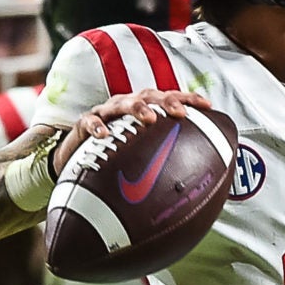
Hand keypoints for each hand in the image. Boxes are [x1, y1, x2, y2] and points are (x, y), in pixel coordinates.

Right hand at [52, 88, 212, 176]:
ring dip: (137, 108)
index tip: (208, 106)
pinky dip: (97, 126)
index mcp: (143, 110)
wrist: (76, 160)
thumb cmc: (115, 156)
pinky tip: (104, 135)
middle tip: (180, 113)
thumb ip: (165, 163)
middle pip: (149, 96)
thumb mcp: (141, 157)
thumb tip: (196, 188)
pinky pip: (89, 122)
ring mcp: (105, 114)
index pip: (169, 99)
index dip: (189, 99)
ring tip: (150, 118)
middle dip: (167, 101)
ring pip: (122, 103)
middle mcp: (126, 107)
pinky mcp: (83, 125)